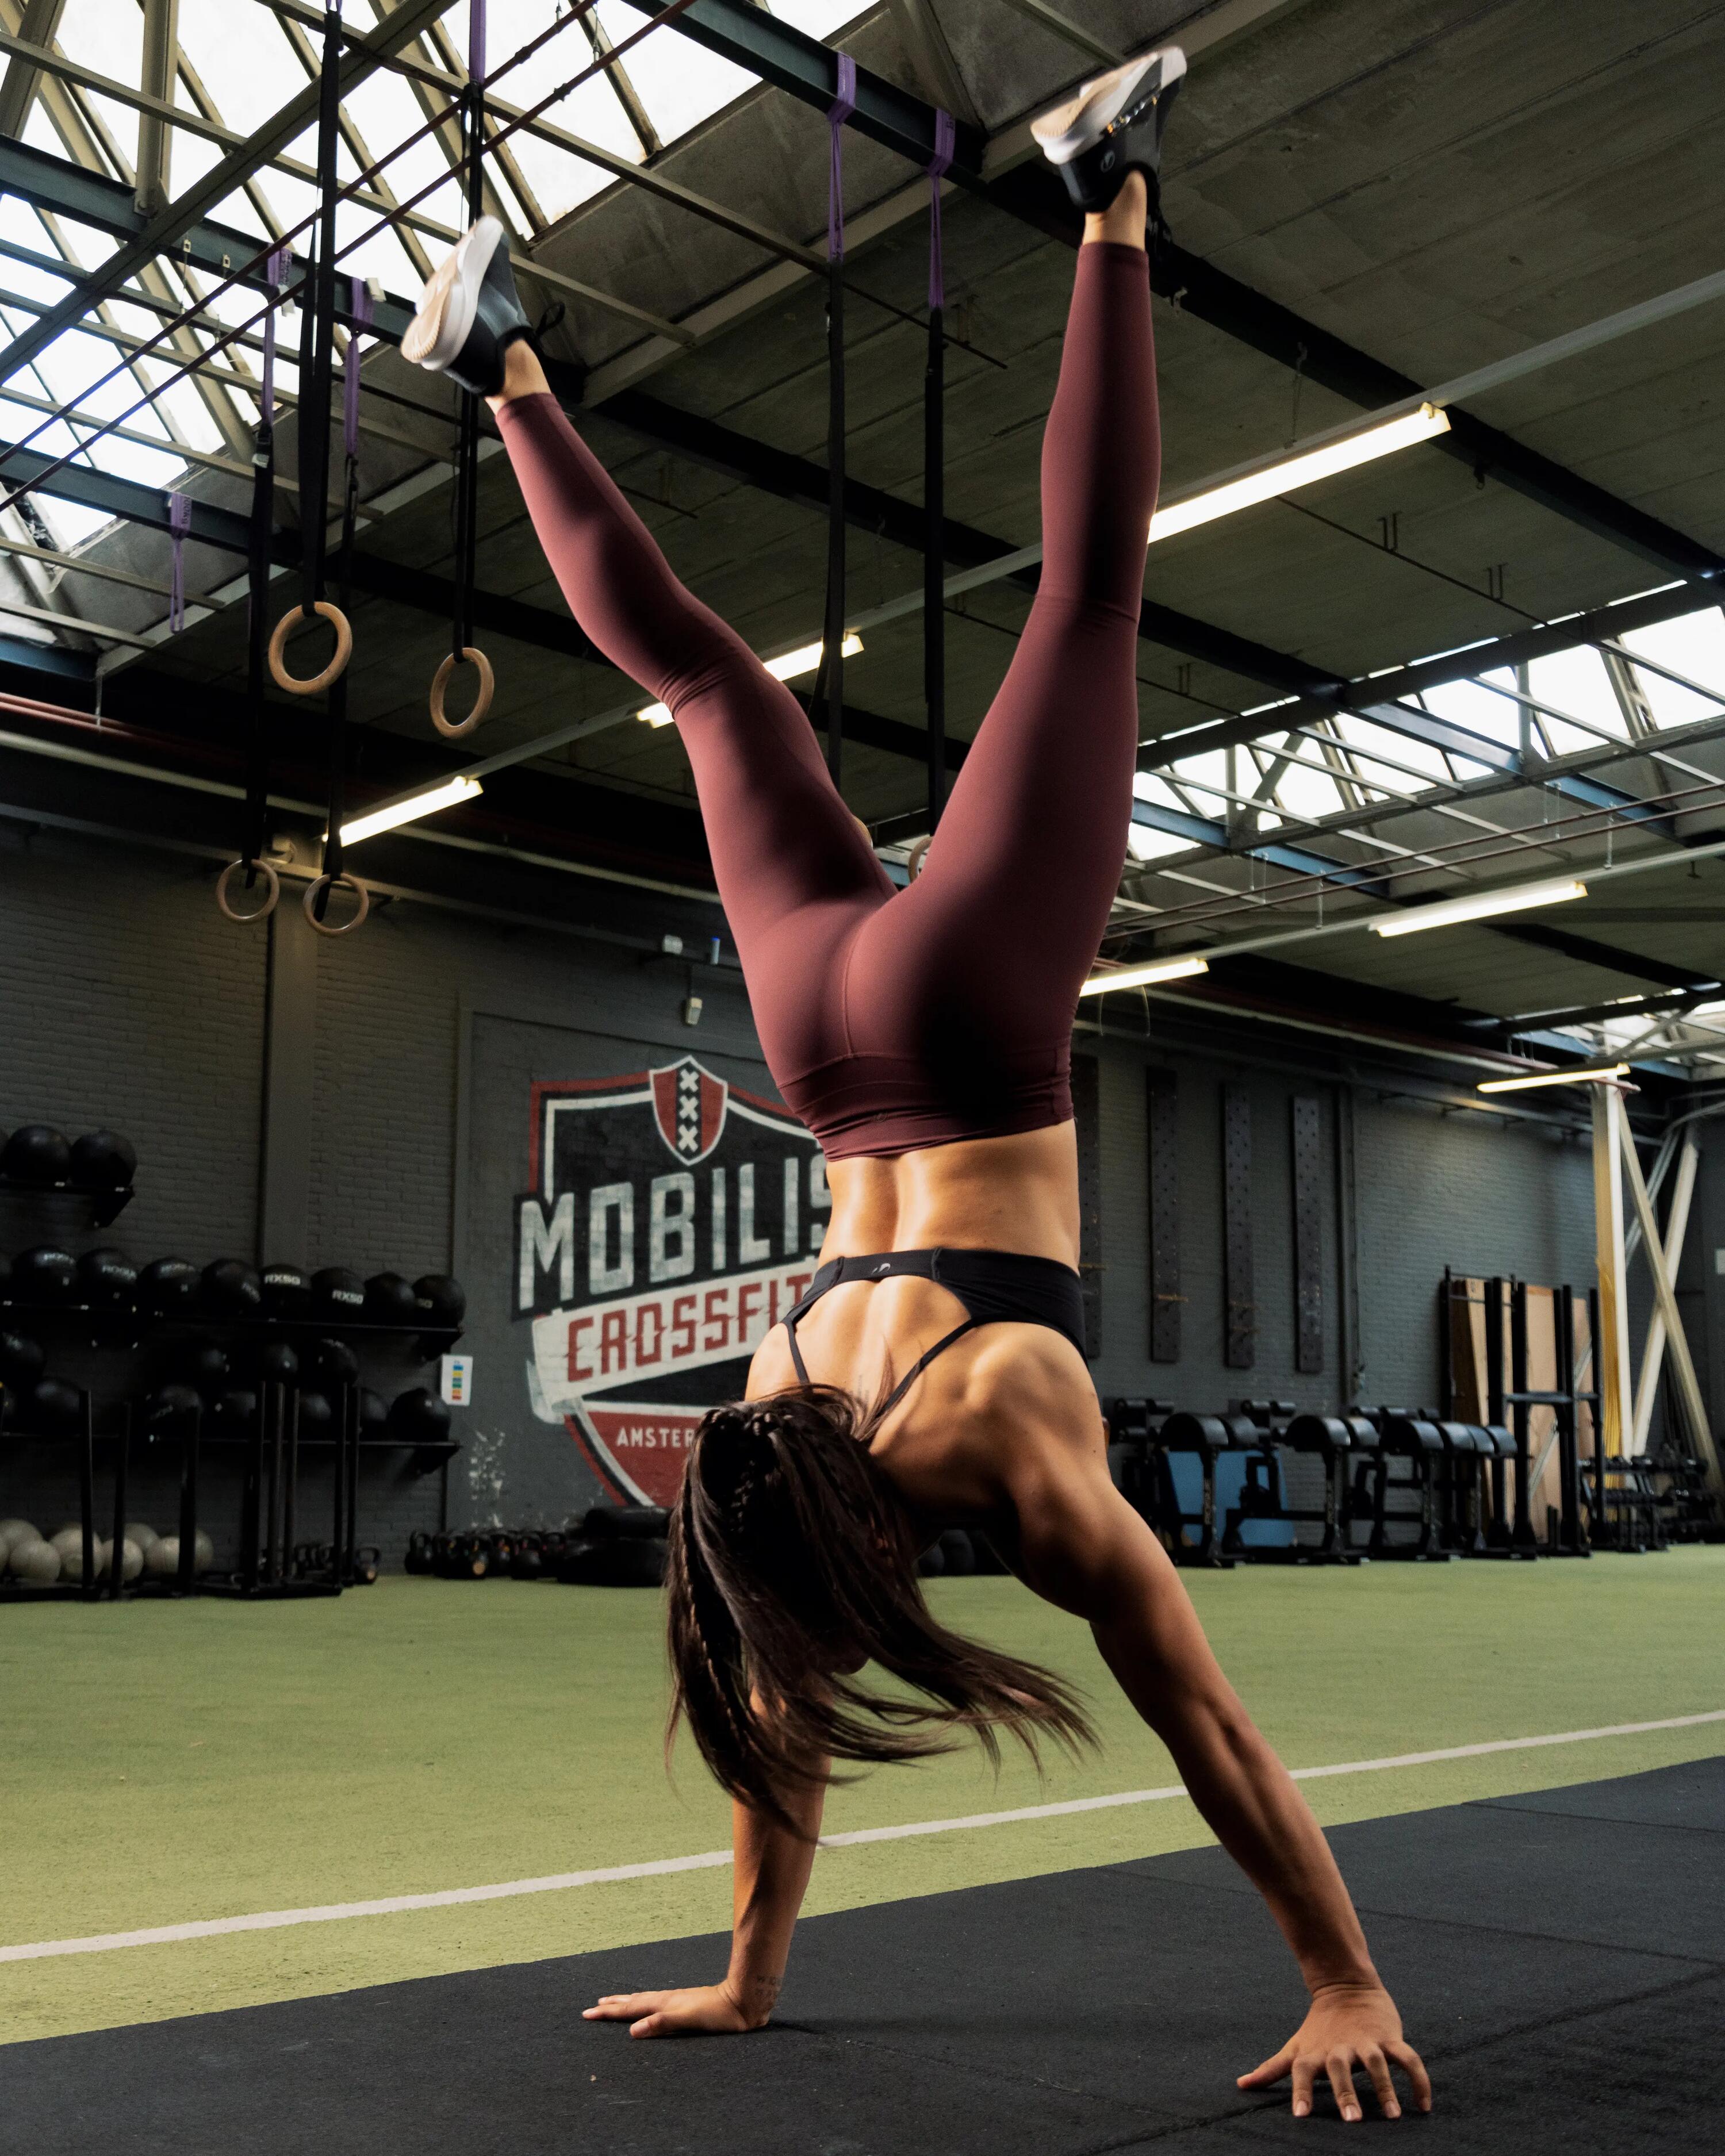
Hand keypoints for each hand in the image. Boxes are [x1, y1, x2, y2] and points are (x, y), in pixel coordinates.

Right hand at [582, 1980, 765, 2039]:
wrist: (742, 2001)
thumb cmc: (718, 2013)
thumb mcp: (689, 2020)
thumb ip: (662, 2023)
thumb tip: (632, 2030)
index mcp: (665, 2004)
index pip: (631, 2009)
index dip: (609, 2012)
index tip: (588, 2013)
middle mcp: (667, 2000)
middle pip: (634, 2002)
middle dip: (613, 2006)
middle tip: (593, 2007)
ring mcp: (675, 2001)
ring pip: (644, 2001)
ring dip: (626, 2003)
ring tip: (613, 2002)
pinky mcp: (684, 2005)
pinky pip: (655, 2004)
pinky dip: (643, 2005)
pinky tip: (647, 2008)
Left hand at [1238, 1982, 1430, 2120]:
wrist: (1346, 1986)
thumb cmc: (1318, 2029)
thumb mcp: (1295, 2048)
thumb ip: (1272, 2069)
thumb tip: (1241, 2085)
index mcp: (1315, 2053)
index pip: (1302, 2072)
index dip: (1301, 2092)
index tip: (1300, 2115)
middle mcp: (1339, 2047)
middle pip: (1339, 2068)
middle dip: (1345, 2092)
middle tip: (1351, 2119)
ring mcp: (1366, 2042)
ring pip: (1376, 2063)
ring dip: (1384, 2088)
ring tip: (1391, 2114)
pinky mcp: (1389, 2037)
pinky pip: (1407, 2058)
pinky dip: (1418, 2079)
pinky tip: (1423, 2105)